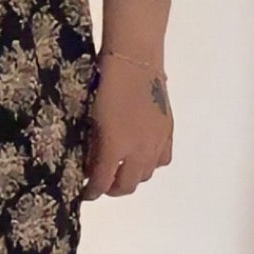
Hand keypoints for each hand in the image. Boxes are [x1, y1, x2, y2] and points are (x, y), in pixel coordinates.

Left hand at [81, 50, 173, 198]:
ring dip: (132, 176)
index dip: (92, 192)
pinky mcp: (167, 131)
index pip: (103, 182)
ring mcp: (156, 141)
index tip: (86, 193)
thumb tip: (91, 164)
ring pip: (146, 174)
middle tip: (102, 183)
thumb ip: (93, 145)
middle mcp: (139, 150)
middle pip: (128, 185)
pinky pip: (162, 159)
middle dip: (112, 188)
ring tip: (121, 169)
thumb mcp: (91, 118)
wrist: (134, 60)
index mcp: (115, 147)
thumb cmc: (104, 84)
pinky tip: (142, 154)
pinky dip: (151, 163)